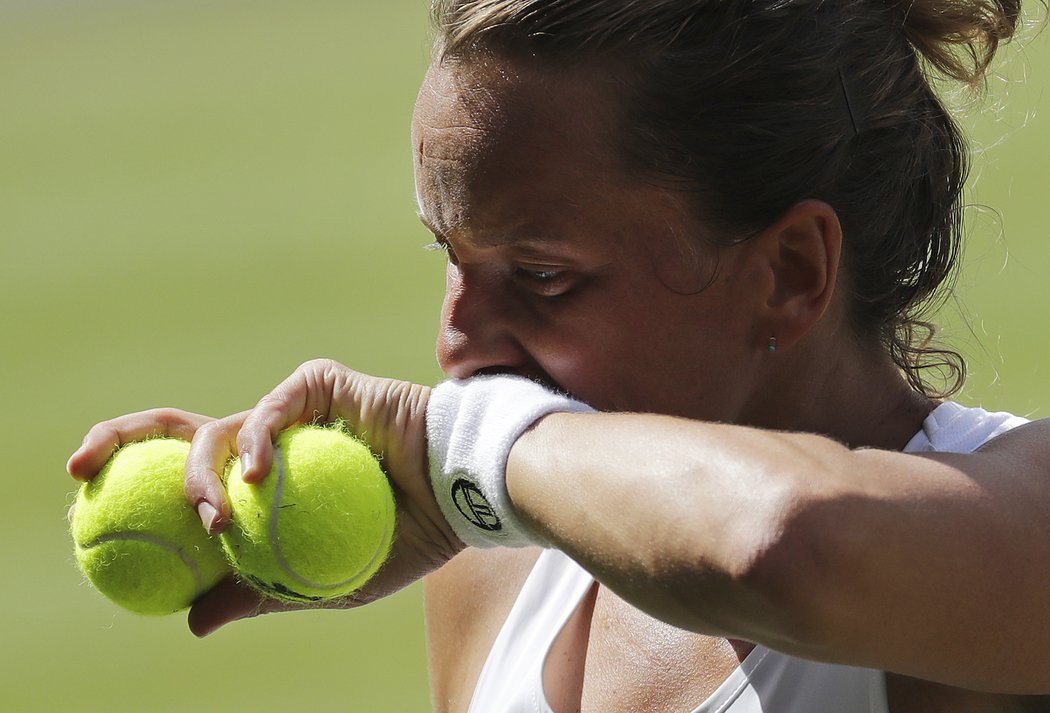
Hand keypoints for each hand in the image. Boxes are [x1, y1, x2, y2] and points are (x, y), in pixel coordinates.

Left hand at [67, 360, 463, 635]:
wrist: (461, 497)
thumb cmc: (403, 539)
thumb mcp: (322, 581)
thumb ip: (260, 592)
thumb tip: (191, 621)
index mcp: (264, 486)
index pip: (187, 479)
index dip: (132, 487)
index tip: (83, 513)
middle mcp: (268, 443)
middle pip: (176, 431)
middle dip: (117, 440)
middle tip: (79, 470)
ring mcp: (291, 412)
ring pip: (219, 426)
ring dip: (199, 474)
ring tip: (214, 517)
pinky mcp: (319, 384)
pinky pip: (273, 409)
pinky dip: (257, 441)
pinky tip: (254, 478)